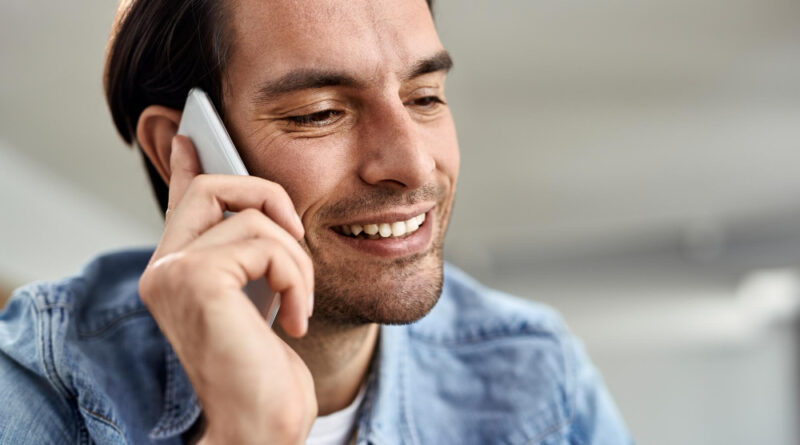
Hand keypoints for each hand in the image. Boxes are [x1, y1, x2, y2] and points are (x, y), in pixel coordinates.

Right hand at [138, 136, 316, 444]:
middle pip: (215, 186)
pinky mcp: (195, 281)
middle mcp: (163, 269)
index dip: (190, 162)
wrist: (260, 427)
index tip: (192, 132)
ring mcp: (172, 274)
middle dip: (271, 198)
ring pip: (255, 216)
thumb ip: (249, 256)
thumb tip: (257, 213)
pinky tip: (292, 320)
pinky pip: (267, 243)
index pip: (183, 200)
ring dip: (297, 261)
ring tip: (296, 305)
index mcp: (177, 271)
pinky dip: (296, 278)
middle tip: (296, 242)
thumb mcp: (261, 301)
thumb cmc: (265, 374)